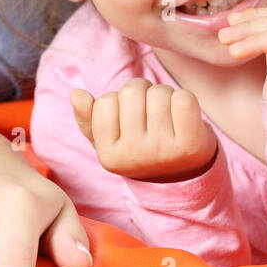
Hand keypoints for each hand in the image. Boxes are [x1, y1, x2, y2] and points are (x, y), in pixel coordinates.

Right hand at [70, 78, 217, 182]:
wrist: (184, 174)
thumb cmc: (143, 149)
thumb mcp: (111, 142)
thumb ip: (90, 120)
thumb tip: (76, 94)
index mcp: (109, 156)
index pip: (105, 101)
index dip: (119, 101)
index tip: (129, 116)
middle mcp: (134, 156)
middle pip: (132, 91)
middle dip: (142, 92)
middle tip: (150, 111)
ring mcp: (163, 151)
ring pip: (159, 92)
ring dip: (164, 95)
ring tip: (166, 115)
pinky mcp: (191, 144)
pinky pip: (183, 98)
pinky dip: (184, 98)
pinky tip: (182, 116)